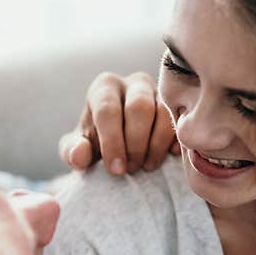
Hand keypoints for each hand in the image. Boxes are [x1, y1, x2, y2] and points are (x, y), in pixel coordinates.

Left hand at [58, 71, 180, 175]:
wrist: (120, 145)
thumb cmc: (97, 145)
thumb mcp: (79, 150)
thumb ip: (73, 152)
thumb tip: (79, 155)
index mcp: (104, 88)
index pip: (108, 110)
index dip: (112, 142)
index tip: (116, 170)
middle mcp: (134, 83)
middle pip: (139, 108)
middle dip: (135, 144)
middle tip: (131, 170)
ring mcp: (160, 93)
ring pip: (164, 112)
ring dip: (156, 144)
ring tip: (147, 167)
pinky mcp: (179, 106)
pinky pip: (182, 120)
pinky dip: (176, 140)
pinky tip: (168, 157)